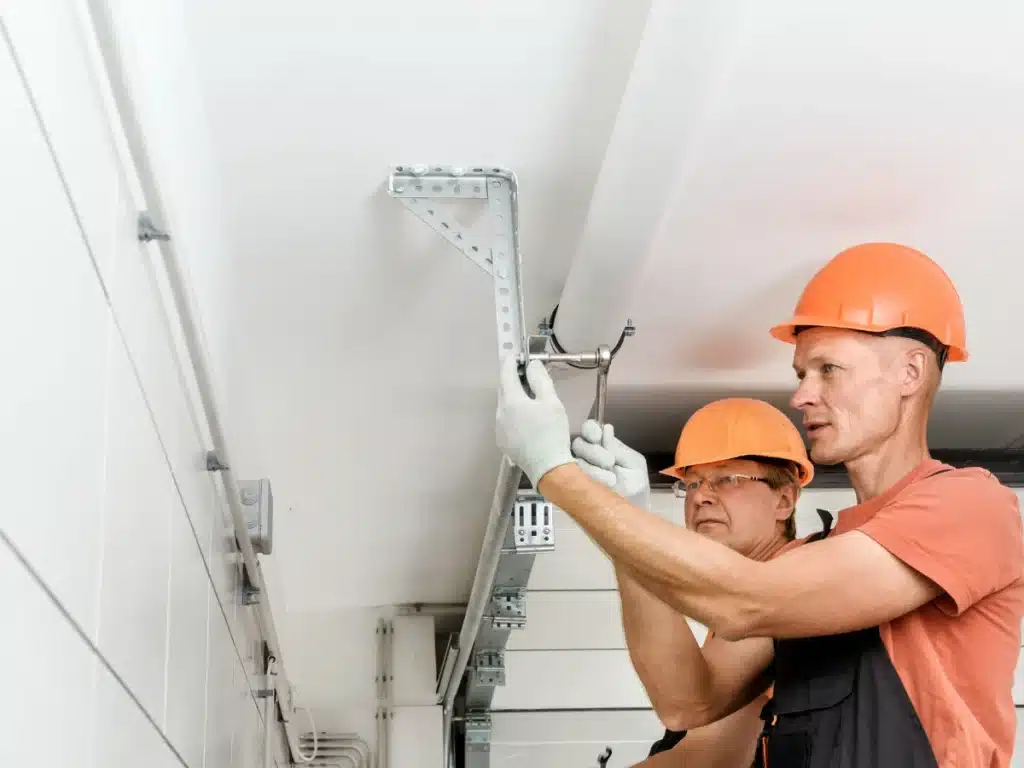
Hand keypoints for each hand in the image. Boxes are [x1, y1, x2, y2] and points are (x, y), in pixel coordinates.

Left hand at [496, 355, 574, 487]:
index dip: (511, 360)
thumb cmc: (552, 434)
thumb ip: (540, 379)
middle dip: (513, 378)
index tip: (517, 354)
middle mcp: (500, 413)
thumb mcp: (551, 402)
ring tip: (531, 397)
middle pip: (504, 388)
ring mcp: (499, 428)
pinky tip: (528, 417)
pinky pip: (505, 419)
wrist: (548, 467)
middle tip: (527, 373)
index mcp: (511, 401)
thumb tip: (532, 365)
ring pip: (504, 405)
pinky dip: (514, 412)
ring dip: (514, 396)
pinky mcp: (502, 440)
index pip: (506, 373)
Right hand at [572, 420, 650, 508]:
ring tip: (610, 479)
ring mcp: (578, 470)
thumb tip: (606, 428)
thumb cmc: (635, 485)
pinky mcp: (572, 485)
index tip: (597, 437)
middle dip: (593, 452)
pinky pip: (571, 476)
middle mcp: (587, 455)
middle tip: (610, 463)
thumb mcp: (633, 463)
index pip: (589, 429)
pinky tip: (599, 484)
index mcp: (602, 445)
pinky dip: (586, 478)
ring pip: (574, 460)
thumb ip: (618, 447)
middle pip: (578, 443)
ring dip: (592, 467)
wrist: (633, 510)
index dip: (590, 430)